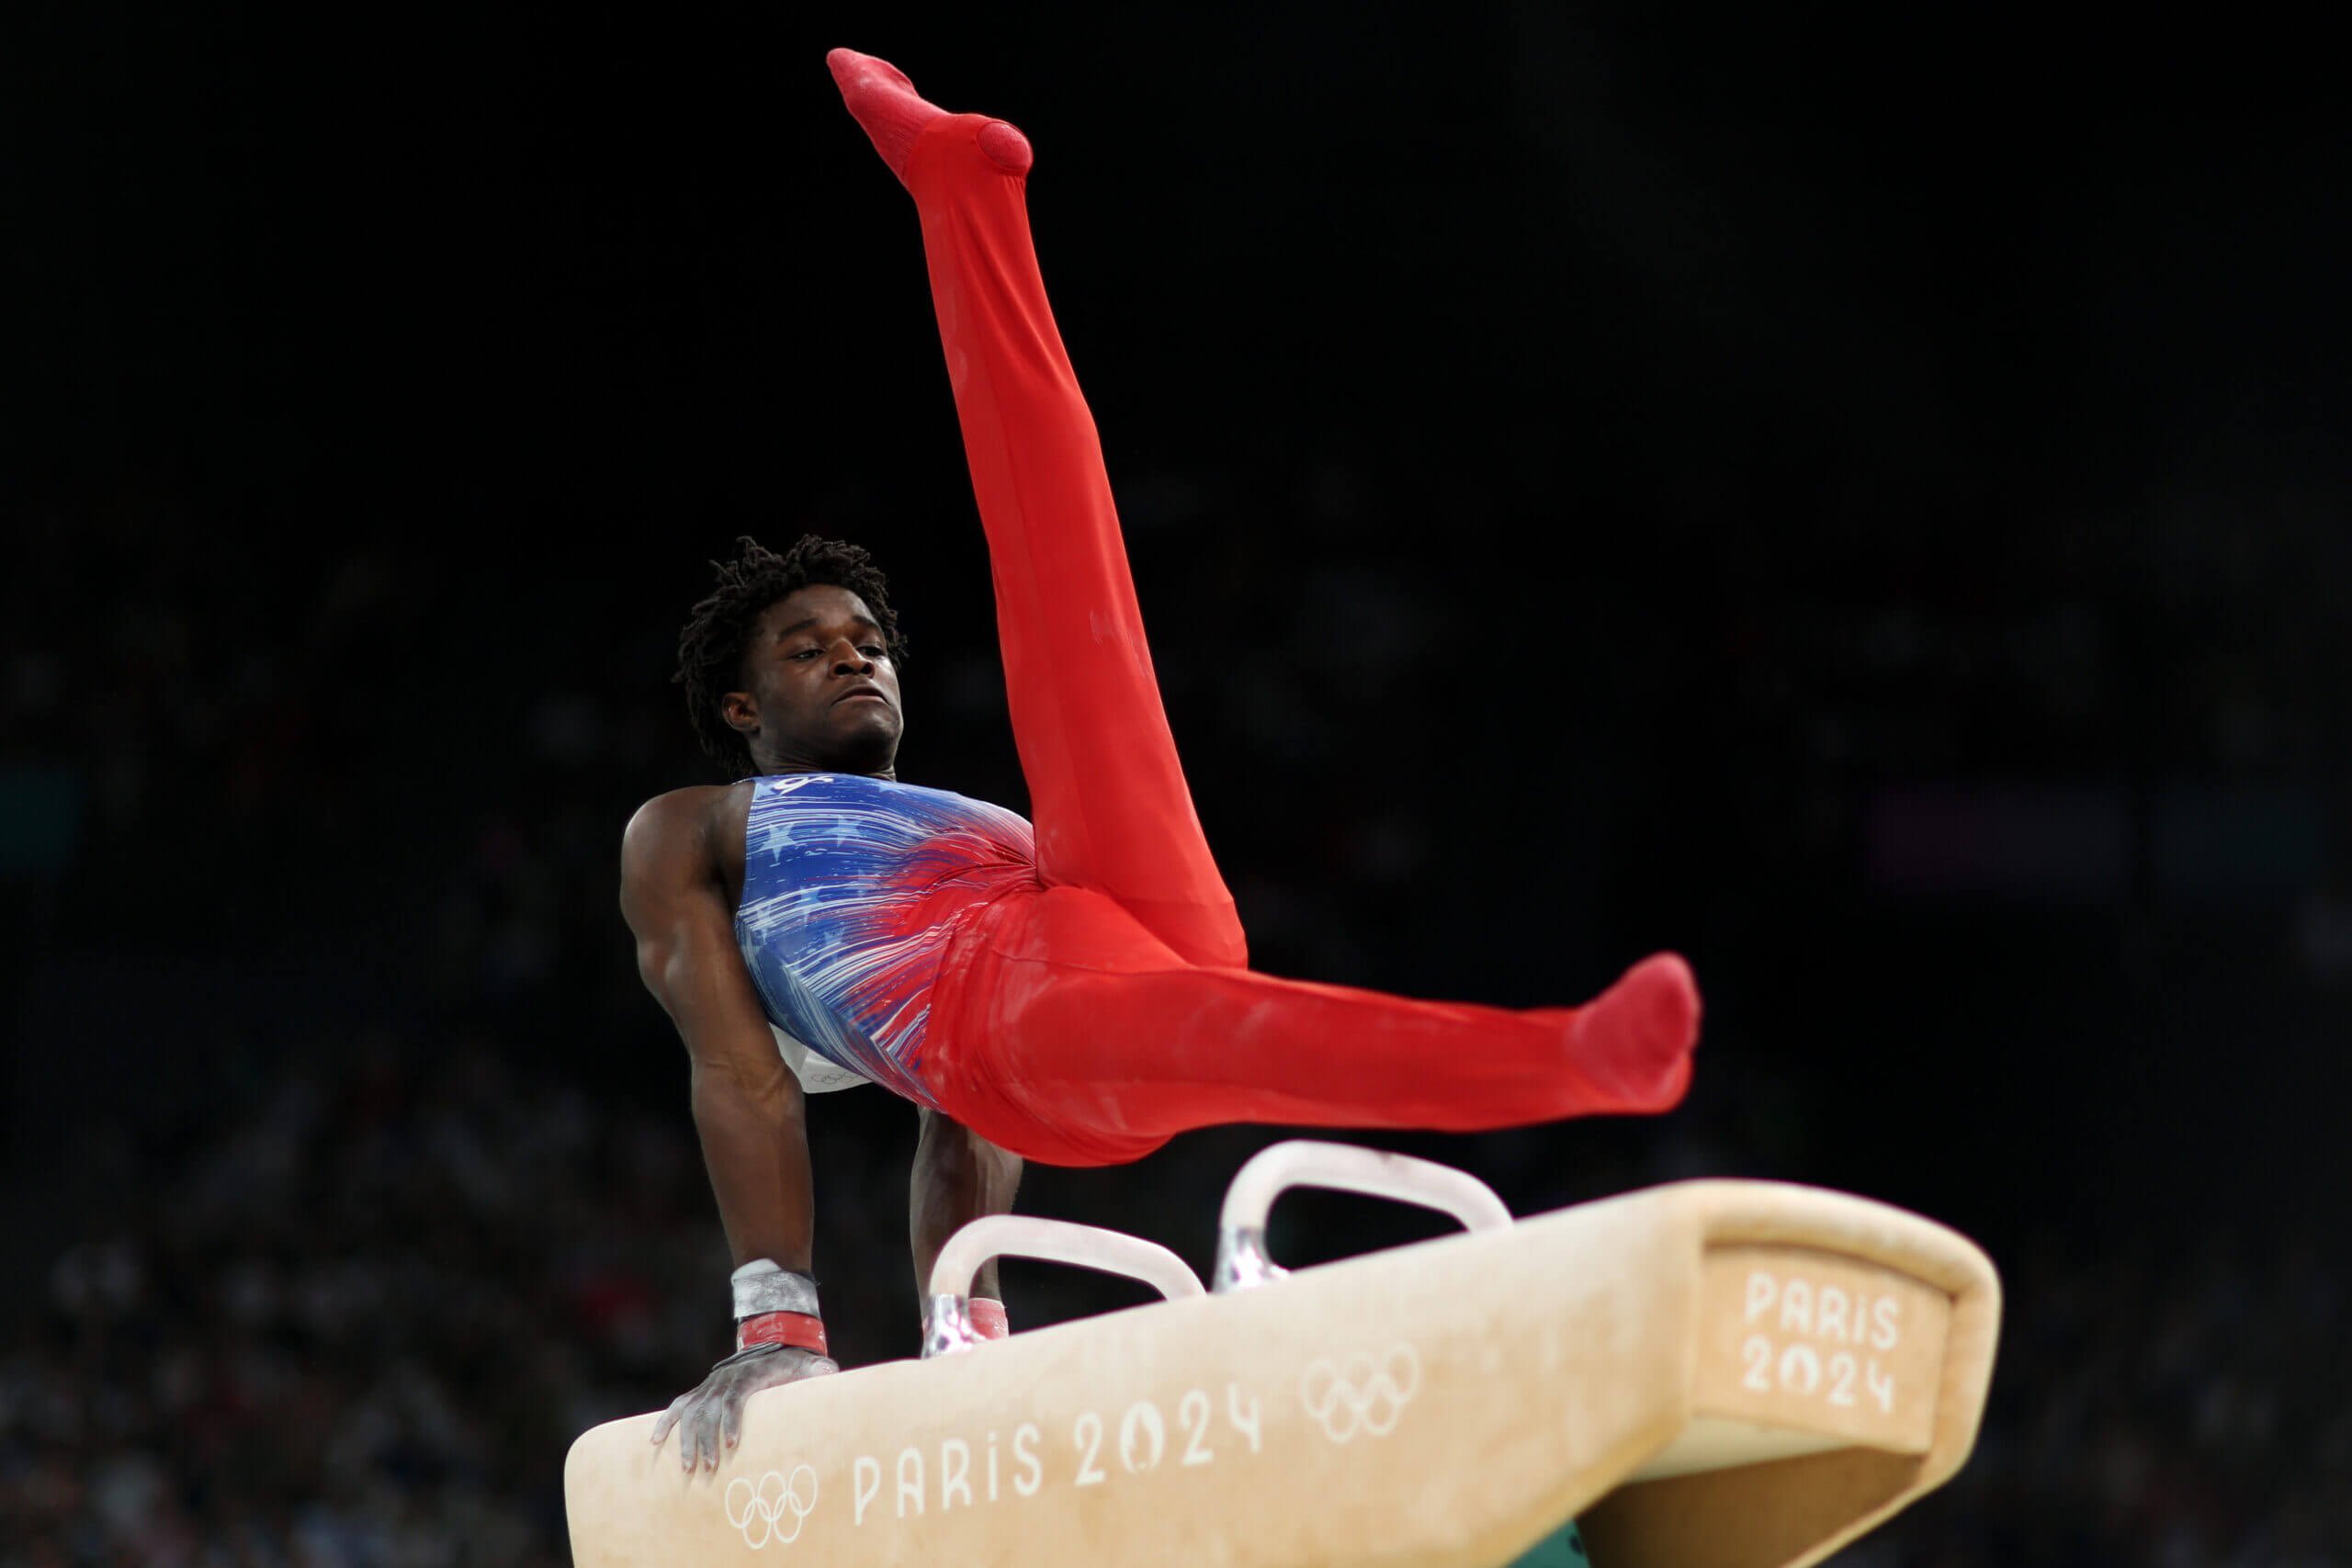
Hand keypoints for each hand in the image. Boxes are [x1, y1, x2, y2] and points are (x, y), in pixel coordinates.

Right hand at [650, 1343, 838, 1471]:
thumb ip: (818, 1369)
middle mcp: (724, 1379)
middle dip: (706, 1440)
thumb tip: (830, 1372)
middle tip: (710, 1469)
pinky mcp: (700, 1392)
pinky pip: (678, 1406)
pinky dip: (665, 1422)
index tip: (733, 1444)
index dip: (731, 1420)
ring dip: (686, 1439)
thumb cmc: (792, 1363)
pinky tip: (655, 1442)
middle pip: (708, 1409)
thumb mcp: (807, 1363)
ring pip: (690, 1411)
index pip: (735, 1397)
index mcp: (748, 1375)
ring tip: (687, 1467)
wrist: (772, 1344)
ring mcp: (709, 1385)